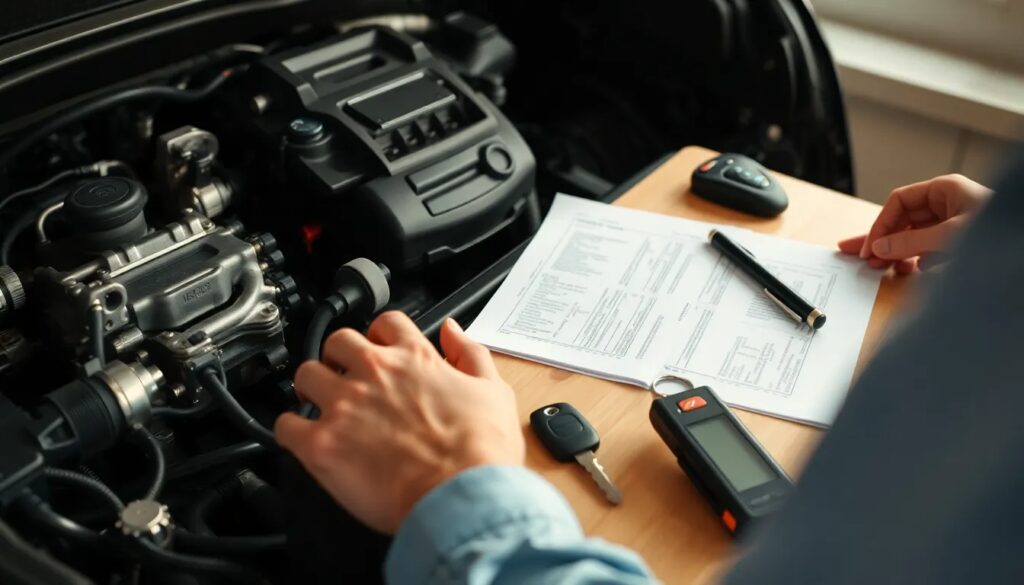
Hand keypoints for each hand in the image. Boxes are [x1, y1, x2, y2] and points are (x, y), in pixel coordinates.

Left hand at [274, 312, 523, 533]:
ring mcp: (344, 405)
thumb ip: (470, 353)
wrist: (463, 496)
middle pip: (339, 341)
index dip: (380, 335)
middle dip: (340, 356)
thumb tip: (453, 330)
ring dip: (312, 387)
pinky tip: (302, 439)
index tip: (379, 348)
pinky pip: (286, 425)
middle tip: (345, 376)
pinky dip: (290, 430)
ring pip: (306, 375)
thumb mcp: (494, 391)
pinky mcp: (322, 444)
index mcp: (415, 358)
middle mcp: (375, 373)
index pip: (386, 323)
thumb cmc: (481, 453)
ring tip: (319, 404)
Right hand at [838, 174, 990, 272]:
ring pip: (911, 236)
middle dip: (881, 239)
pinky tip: (911, 272)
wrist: (1021, 248)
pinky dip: (915, 262)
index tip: (871, 247)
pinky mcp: (955, 243)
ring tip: (881, 269)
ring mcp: (950, 224)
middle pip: (901, 219)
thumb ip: (911, 241)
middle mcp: (946, 204)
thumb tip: (881, 247)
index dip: (881, 224)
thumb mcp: (949, 236)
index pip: (899, 202)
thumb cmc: (997, 232)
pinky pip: (926, 250)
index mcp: (944, 190)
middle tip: (859, 257)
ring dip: (897, 253)